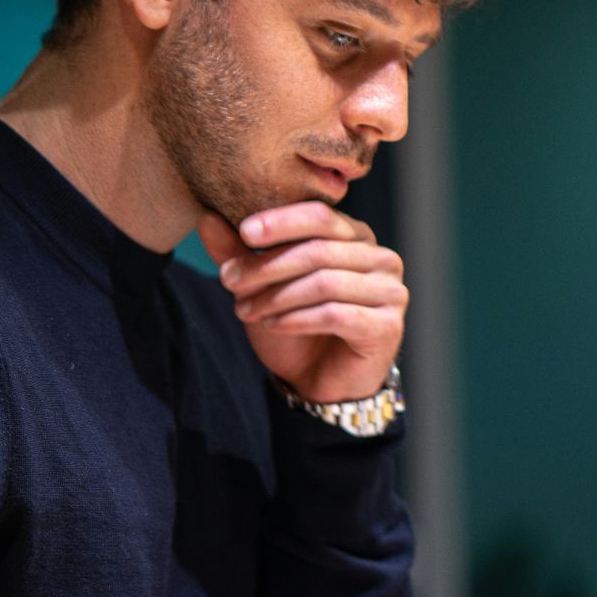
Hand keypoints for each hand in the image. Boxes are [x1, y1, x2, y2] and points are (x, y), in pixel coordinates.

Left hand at [196, 203, 406, 403]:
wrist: (319, 381)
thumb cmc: (295, 326)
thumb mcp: (260, 286)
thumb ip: (238, 253)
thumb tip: (206, 217)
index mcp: (356, 236)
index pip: (321, 216)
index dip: (282, 222)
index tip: (244, 232)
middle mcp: (381, 258)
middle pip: (318, 250)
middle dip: (266, 266)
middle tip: (229, 281)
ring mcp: (390, 291)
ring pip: (324, 282)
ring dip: (277, 296)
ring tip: (245, 310)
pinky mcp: (387, 326)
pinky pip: (336, 314)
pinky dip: (297, 319)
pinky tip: (273, 325)